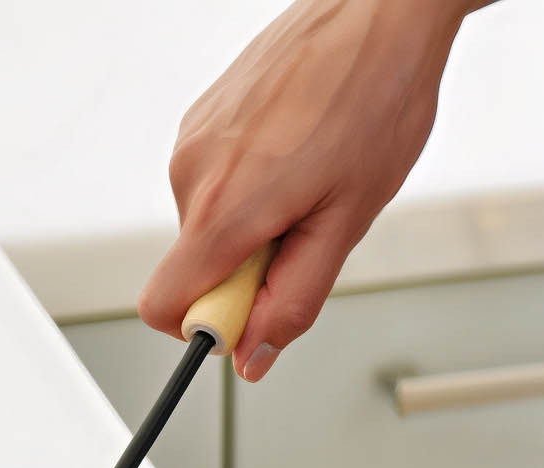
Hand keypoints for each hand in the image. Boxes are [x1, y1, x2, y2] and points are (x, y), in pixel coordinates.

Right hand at [138, 0, 474, 380]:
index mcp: (222, 207)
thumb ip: (293, 300)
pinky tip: (297, 150)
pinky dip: (250, 188)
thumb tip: (253, 356)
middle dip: (245, 271)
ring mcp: (193, 140)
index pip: (163, 306)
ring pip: (208, 227)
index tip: (251, 311)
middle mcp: (191, 173)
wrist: (381, 6)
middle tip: (307, 227)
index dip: (205, 326)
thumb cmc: (375, 98)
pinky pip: (214, 185)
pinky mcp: (201, 118)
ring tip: (310, 177)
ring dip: (253, 225)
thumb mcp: (347, 222)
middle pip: (193, 270)